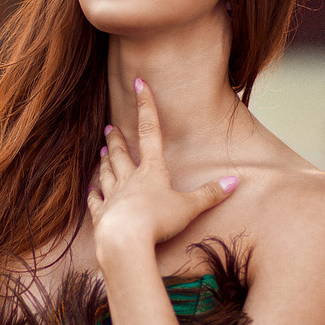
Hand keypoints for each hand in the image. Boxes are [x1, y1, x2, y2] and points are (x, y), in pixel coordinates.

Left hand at [87, 78, 238, 253]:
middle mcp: (129, 179)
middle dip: (116, 138)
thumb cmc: (159, 221)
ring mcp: (113, 196)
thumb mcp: (189, 207)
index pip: (150, 130)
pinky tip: (90, 189)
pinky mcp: (102, 215)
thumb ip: (210, 194)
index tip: (138, 84)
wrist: (125, 240)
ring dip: (105, 162)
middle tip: (108, 128)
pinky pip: (96, 201)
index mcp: (152, 171)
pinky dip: (93, 194)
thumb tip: (234, 181)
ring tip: (101, 151)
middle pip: (121, 153)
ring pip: (107, 173)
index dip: (146, 105)